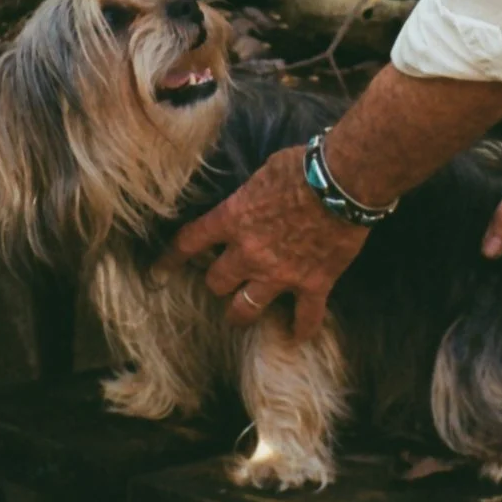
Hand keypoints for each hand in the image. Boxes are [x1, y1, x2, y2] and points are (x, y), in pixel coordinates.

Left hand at [164, 146, 369, 340]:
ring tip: (242, 316)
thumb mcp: (264, 173)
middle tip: (224, 281)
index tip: (159, 271)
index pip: (190, 242)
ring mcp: (280, 274)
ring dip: (242, 313)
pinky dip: (301, 328)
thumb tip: (251, 198)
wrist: (342, 181)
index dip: (171, 258)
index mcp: (234, 219)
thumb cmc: (304, 166)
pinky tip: (298, 336)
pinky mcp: (312, 284)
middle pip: (217, 282)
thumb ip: (251, 195)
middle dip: (217, 282)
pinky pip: (304, 318)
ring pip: (246, 309)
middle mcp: (250, 252)